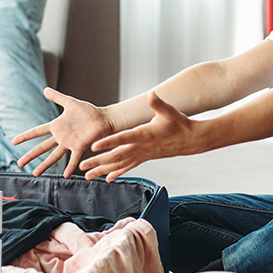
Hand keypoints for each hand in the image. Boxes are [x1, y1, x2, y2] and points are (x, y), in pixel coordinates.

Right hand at [13, 88, 112, 177]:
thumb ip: (57, 97)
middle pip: (42, 147)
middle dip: (30, 155)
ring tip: (35, 174)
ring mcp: (69, 143)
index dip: (25, 136)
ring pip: (54, 156)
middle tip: (20, 163)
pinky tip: (65, 175)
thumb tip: (45, 89)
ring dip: (44, 165)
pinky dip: (70, 167)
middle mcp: (60, 136)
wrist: (103, 118)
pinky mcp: (80, 147)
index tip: (13, 141)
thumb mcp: (70, 102)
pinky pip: (73, 158)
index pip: (37, 132)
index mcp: (56, 126)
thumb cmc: (88, 111)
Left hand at [80, 91, 203, 181]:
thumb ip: (158, 103)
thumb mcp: (169, 111)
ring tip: (87, 176)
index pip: (123, 139)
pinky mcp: (145, 158)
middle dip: (98, 161)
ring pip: (119, 164)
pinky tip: (106, 178)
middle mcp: (141, 147)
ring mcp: (142, 155)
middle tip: (82, 166)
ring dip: (103, 170)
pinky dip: (117, 173)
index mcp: (144, 134)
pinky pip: (128, 167)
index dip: (108, 142)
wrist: (190, 140)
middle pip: (116, 156)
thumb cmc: (179, 123)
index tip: (93, 146)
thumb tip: (151, 94)